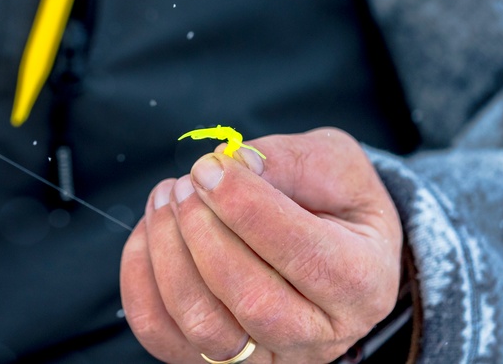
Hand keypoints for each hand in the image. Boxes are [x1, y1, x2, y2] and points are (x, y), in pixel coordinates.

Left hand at [121, 129, 401, 362]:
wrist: (334, 243)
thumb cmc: (333, 199)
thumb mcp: (333, 162)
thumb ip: (286, 159)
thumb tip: (228, 164)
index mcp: (362, 281)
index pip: (302, 256)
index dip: (245, 207)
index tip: (209, 168)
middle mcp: (320, 334)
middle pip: (250, 301)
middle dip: (202, 231)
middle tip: (186, 183)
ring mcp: (267, 355)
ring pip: (202, 324)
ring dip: (167, 254)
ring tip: (166, 199)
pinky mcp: (218, 357)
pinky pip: (162, 335)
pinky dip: (141, 281)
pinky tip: (149, 233)